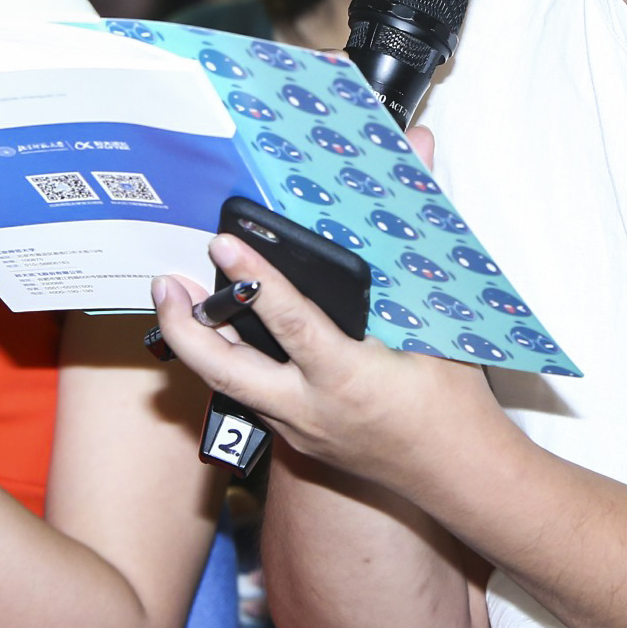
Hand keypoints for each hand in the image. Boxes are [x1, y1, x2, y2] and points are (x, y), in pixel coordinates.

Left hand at [149, 229, 507, 494]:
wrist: (462, 479)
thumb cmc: (457, 404)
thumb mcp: (445, 323)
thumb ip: (420, 229)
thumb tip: (419, 148)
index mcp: (349, 379)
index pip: (289, 322)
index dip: (252, 279)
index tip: (221, 242)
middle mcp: (312, 410)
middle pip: (225, 370)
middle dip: (185, 327)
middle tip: (164, 283)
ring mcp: (301, 432)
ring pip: (230, 386)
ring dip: (201, 344)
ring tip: (179, 299)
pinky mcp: (301, 442)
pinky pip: (253, 399)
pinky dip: (233, 364)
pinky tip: (226, 336)